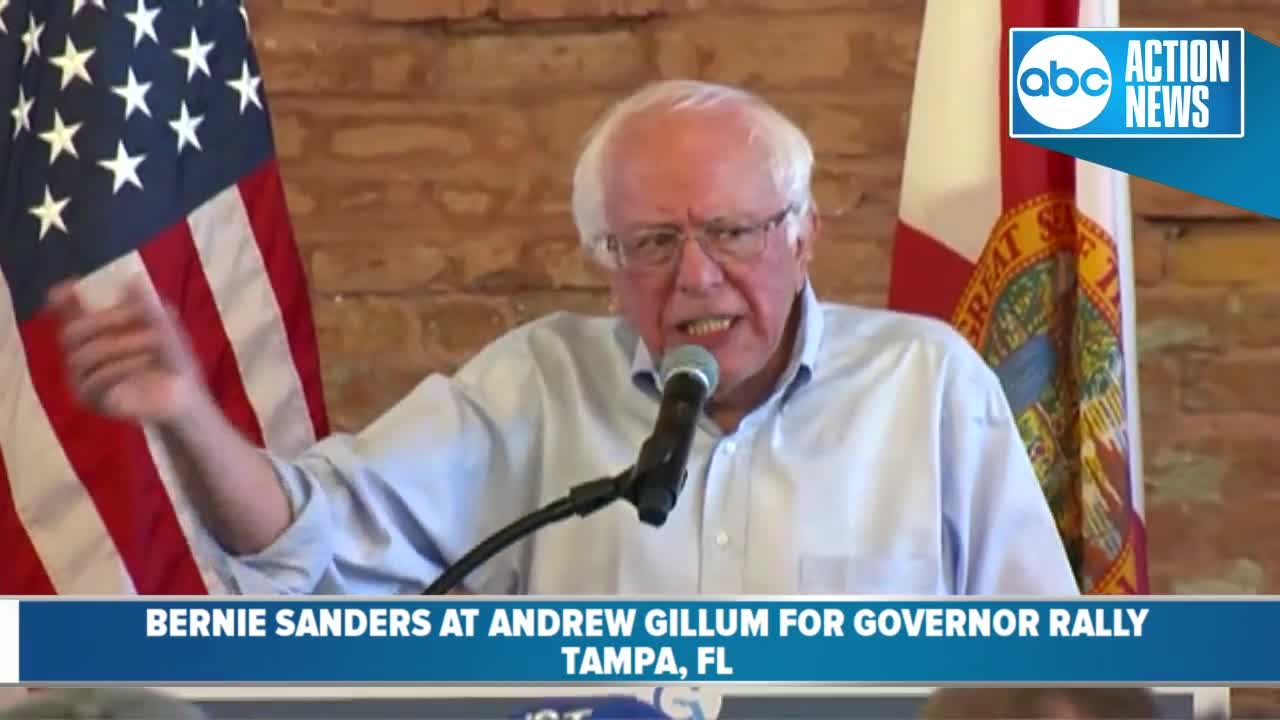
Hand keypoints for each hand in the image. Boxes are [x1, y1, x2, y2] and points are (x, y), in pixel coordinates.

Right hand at [50, 277, 207, 423]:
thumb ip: (148, 307)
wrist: (186, 394)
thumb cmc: (171, 359)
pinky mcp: (90, 399)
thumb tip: (133, 280)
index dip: (63, 299)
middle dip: (104, 319)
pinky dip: (121, 367)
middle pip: (72, 332)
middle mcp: (81, 352)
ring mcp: (81, 378)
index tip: (71, 286)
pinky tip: (147, 360)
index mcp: (95, 331)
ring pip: (82, 356)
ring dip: (122, 343)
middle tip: (137, 313)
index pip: (67, 313)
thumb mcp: (165, 328)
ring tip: (154, 339)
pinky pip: (94, 380)